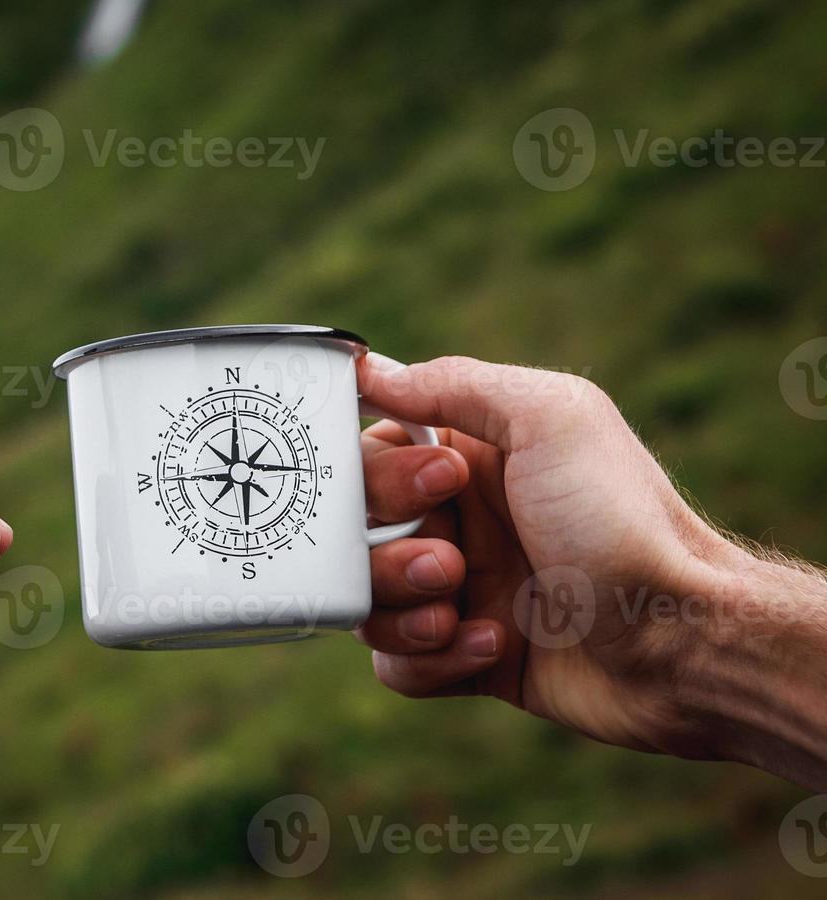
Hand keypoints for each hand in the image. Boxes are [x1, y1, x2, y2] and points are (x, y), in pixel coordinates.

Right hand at [353, 354, 826, 789]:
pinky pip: (396, 664)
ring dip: (400, 607)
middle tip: (449, 560)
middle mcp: (456, 518)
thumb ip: (455, 383)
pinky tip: (492, 647)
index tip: (440, 483)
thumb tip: (367, 371)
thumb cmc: (624, 521)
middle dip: (386, 549)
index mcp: (467, 455)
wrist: (684, 641)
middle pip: (351, 531)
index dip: (377, 474)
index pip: (366, 452)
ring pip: (361, 600)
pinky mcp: (465, 656)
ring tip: (459, 610)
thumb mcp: (551, 418)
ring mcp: (458, 590)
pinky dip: (429, 661)